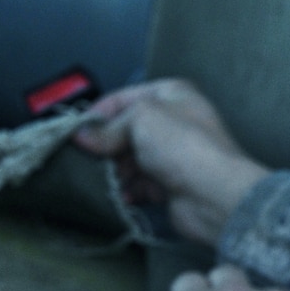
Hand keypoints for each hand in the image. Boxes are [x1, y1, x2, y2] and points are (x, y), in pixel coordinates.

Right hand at [74, 79, 270, 244]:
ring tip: (99, 179)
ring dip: (113, 170)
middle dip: (104, 145)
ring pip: (129, 160)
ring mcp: (171, 156)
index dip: (99, 112)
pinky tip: (118, 195)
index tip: (76, 130)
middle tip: (83, 158)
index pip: (124, 98)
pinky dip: (126, 190)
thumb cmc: (183, 146)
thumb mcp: (141, 119)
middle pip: (125, 131)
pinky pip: (138, 185)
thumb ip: (109, 126)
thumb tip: (81, 135)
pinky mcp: (168, 185)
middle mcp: (173, 122)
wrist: (214, 194)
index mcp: (171, 96)